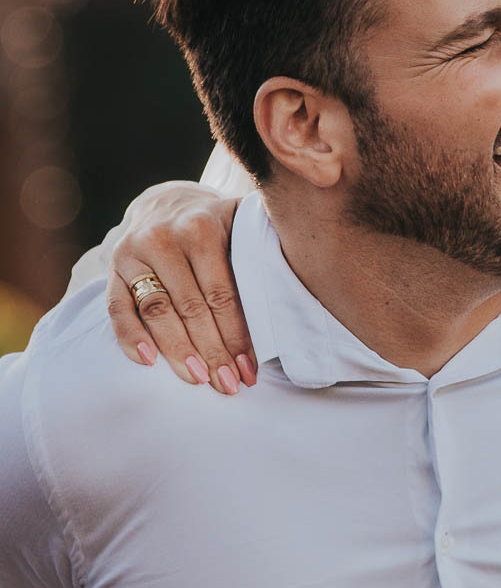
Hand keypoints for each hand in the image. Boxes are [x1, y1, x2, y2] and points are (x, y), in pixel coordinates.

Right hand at [107, 185, 252, 393]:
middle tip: (228, 385)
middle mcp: (164, 238)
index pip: (222, 294)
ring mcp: (134, 253)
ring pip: (157, 310)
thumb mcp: (241, 222)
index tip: (250, 370)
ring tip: (198, 380)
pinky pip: (118, 307)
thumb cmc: (217, 224)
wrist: (168, 202)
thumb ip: (262, 246)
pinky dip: (130, 336)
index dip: (236, 335)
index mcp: (202, 229)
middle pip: (191, 307)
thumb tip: (299, 287)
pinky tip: (148, 363)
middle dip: (212, 352)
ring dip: (177, 351)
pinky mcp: (114, 267)